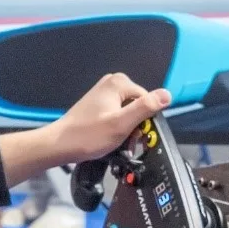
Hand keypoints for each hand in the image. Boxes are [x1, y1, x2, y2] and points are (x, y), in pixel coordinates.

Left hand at [50, 73, 171, 163]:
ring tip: (116, 142)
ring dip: (126, 129)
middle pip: (138, 106)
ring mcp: (104, 93)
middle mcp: (112, 83)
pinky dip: (116, 128)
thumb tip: (168, 94)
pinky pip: (117, 114)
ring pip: (128, 112)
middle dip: (135, 126)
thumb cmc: (89, 136)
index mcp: (119, 83)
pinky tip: (109, 138)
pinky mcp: (98, 104)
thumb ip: (146, 108)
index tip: (134, 136)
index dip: (144, 121)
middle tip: (125, 141)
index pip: (148, 101)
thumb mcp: (122, 123)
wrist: (60, 144)